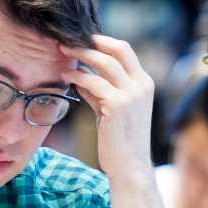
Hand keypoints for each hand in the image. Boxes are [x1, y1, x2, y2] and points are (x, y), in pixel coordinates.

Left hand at [61, 35, 163, 207]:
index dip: (103, 41)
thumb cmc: (119, 141)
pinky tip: (65, 76)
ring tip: (62, 52)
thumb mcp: (111, 111)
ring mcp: (131, 94)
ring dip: (80, 54)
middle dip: (91, 42)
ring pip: (103, 62)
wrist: (129, 167)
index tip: (82, 40)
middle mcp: (141, 85)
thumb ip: (100, 93)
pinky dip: (77, 75)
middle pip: (117, 48)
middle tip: (68, 41)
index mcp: (144, 84)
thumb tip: (81, 77)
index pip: (125, 51)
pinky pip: (93, 82)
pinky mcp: (117, 104)